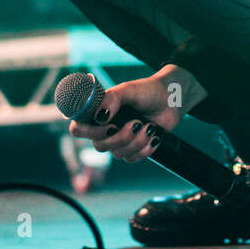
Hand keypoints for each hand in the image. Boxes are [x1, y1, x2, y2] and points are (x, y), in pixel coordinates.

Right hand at [66, 74, 183, 162]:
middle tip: (136, 123)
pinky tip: (154, 136)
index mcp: (98, 113)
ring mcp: (119, 140)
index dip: (91, 132)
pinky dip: (146, 148)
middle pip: (99, 146)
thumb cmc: (148, 91)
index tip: (111, 126)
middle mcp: (105, 128)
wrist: (171, 100)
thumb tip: (100, 116)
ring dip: (137, 141)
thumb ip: (112, 99)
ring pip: (118, 154)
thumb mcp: (128, 89)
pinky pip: (132, 159)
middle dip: (121, 137)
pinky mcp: (133, 149)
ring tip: (150, 126)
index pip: (78, 129)